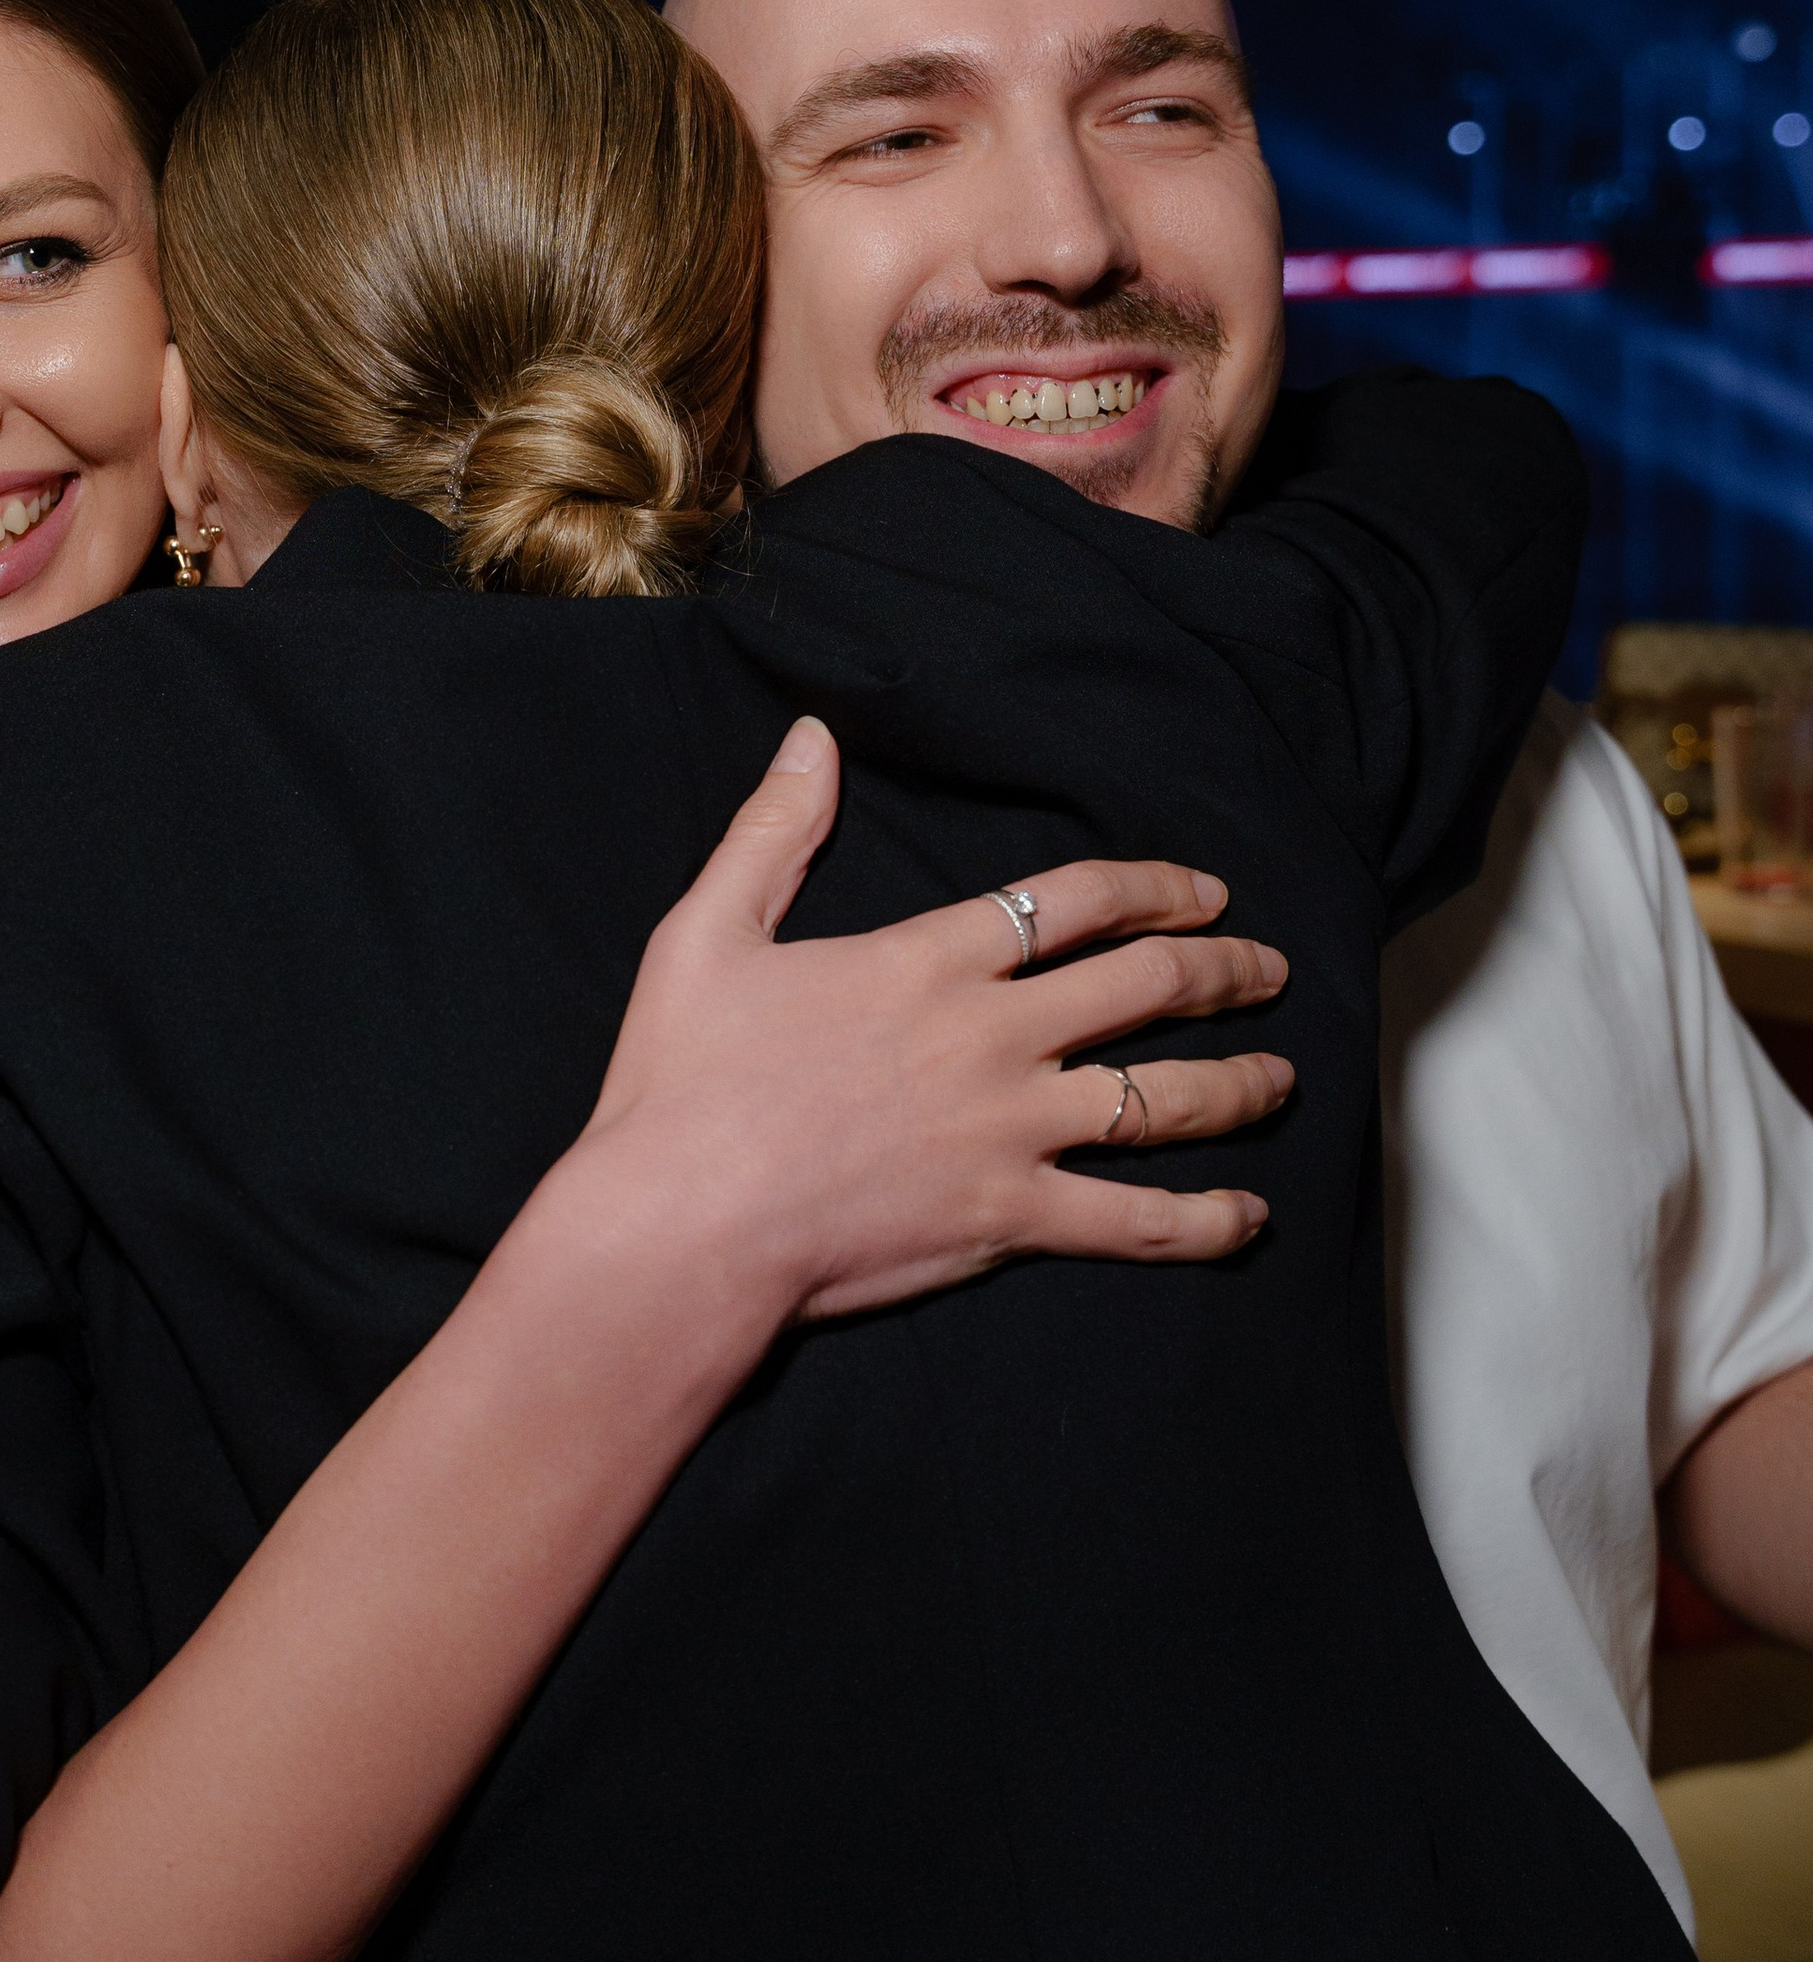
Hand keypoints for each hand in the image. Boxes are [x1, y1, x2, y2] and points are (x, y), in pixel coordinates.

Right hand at [562, 719, 1288, 1345]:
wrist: (678, 1223)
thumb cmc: (683, 1084)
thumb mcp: (707, 931)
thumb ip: (772, 832)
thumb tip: (811, 739)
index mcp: (929, 960)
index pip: (1070, 901)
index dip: (1152, 888)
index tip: (1203, 893)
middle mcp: (992, 1036)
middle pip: (1145, 984)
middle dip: (1223, 969)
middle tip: (1266, 968)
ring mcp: (1012, 1131)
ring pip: (1164, 1096)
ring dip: (1239, 1082)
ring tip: (1283, 1073)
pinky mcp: (1011, 1220)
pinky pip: (1137, 1220)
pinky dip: (1206, 1220)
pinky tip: (1250, 1214)